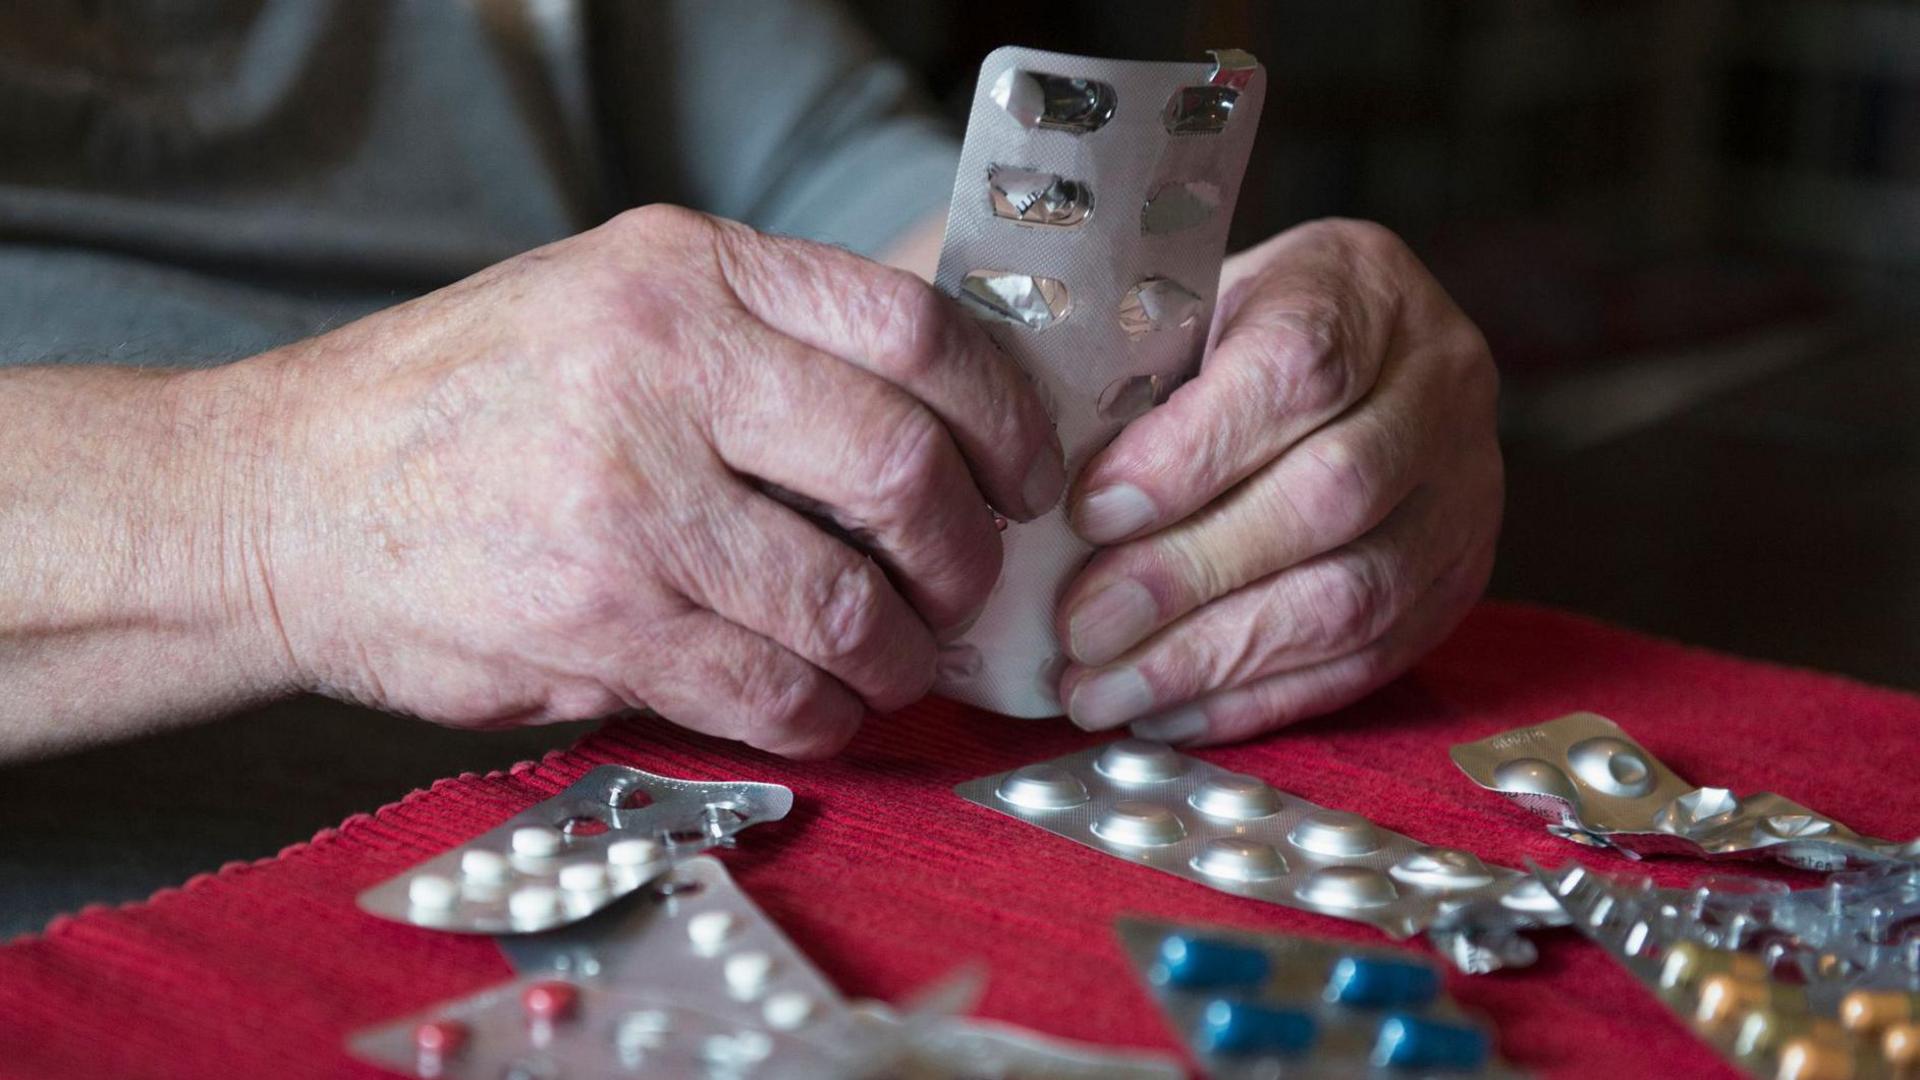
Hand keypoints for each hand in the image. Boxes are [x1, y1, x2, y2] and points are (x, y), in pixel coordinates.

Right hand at [241, 205, 1062, 756]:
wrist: (284, 495)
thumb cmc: (461, 399)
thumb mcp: (609, 300)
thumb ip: (759, 334)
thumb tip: (935, 420)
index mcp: (682, 274)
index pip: (914, 329)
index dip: (1004, 415)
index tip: (1025, 473)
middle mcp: (662, 373)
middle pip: (905, 470)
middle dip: (967, 552)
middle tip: (965, 583)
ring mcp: (629, 504)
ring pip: (848, 603)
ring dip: (899, 652)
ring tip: (892, 658)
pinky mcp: (598, 625)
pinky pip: (772, 689)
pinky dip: (825, 712)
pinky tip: (823, 704)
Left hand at [1053, 219, 1500, 744]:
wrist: (1344, 355)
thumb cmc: (1226, 332)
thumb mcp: (1179, 310)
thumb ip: (1126, 377)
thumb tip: (1034, 490)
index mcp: (1362, 286)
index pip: (1294, 369)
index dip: (1189, 453)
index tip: (1089, 510)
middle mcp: (1441, 384)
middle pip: (1332, 495)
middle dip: (1189, 573)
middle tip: (1081, 627)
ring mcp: (1465, 492)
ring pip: (1354, 596)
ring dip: (1213, 658)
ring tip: (1103, 690)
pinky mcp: (1457, 582)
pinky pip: (1365, 661)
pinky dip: (1256, 698)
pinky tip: (1166, 711)